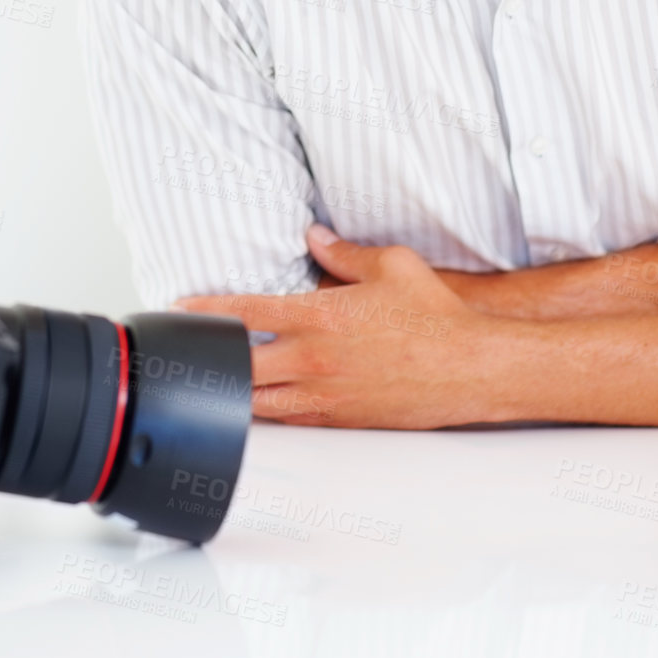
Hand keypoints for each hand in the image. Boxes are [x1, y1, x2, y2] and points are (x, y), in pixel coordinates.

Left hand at [179, 230, 491, 429]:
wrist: (471, 368)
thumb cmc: (435, 315)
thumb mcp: (391, 265)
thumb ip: (344, 252)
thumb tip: (315, 235)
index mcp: (319, 317)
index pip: (246, 313)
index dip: (209, 311)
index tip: (186, 309)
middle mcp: (315, 359)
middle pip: (242, 366)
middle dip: (215, 360)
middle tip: (195, 354)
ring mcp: (328, 395)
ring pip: (262, 402)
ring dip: (238, 393)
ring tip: (218, 384)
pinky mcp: (345, 420)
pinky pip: (295, 421)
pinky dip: (272, 414)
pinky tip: (264, 408)